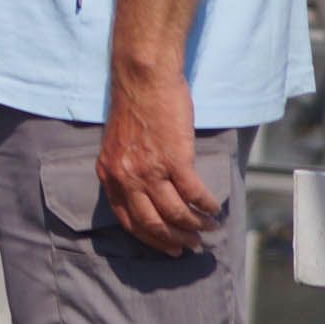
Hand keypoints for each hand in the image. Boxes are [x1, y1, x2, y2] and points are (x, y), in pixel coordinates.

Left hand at [96, 69, 221, 255]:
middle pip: (151, 223)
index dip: (150, 238)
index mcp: (109, 173)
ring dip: (195, 226)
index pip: (128, 219)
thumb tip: (145, 193)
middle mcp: (126, 176)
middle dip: (173, 240)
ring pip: (175, 213)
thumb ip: (126, 169)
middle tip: (190, 246)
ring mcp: (149, 170)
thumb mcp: (118, 143)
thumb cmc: (134, 104)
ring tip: (208, 229)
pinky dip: (206, 205)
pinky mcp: (174, 159)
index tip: (167, 247)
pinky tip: (214, 208)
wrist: (143, 77)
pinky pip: (194, 194)